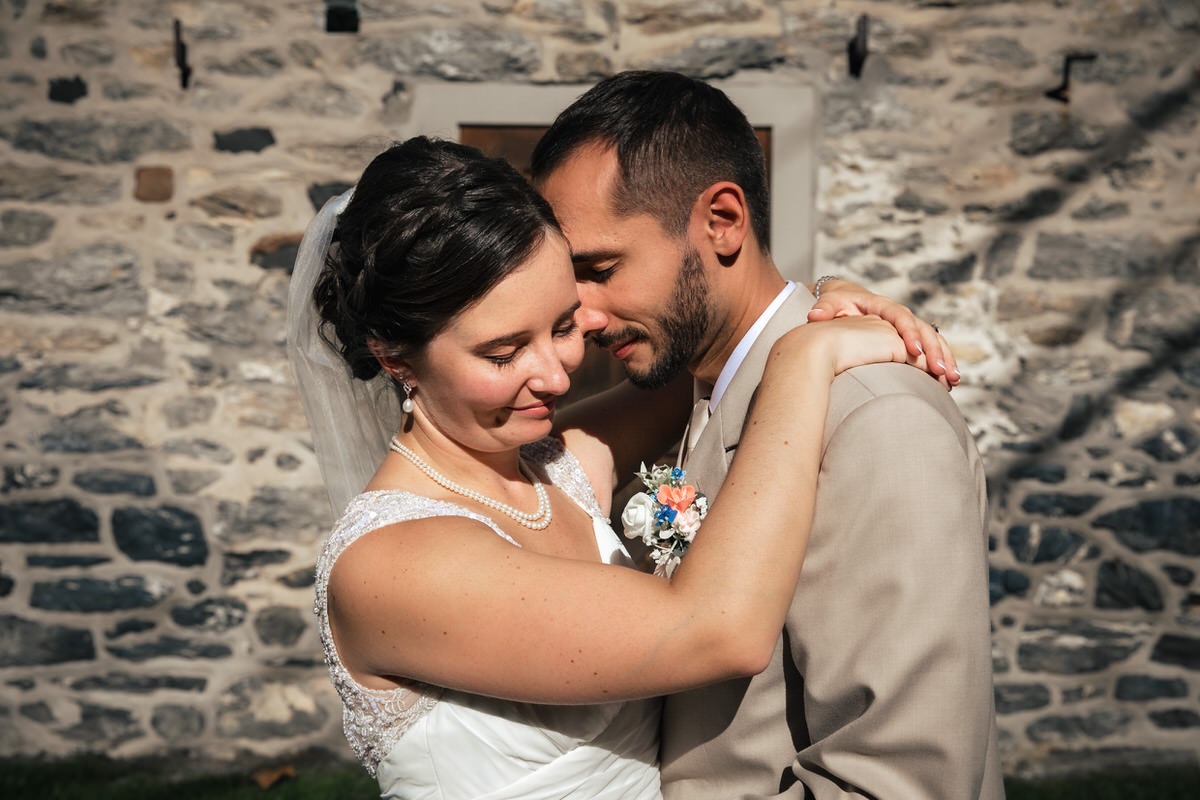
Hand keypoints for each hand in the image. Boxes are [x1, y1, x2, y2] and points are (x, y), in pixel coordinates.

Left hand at [806, 279, 957, 388]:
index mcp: (883, 306)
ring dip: (944, 359)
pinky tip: (949, 383)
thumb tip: (814, 315)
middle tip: (941, 372)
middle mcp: (900, 315)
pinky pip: (931, 349)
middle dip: (934, 351)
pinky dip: (941, 363)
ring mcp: (909, 326)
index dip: (910, 334)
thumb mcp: (829, 303)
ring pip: (934, 340)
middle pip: (925, 330)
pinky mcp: (911, 338)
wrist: (845, 301)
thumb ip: (824, 309)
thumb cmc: (836, 303)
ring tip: (952, 381)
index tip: (914, 352)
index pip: (902, 318)